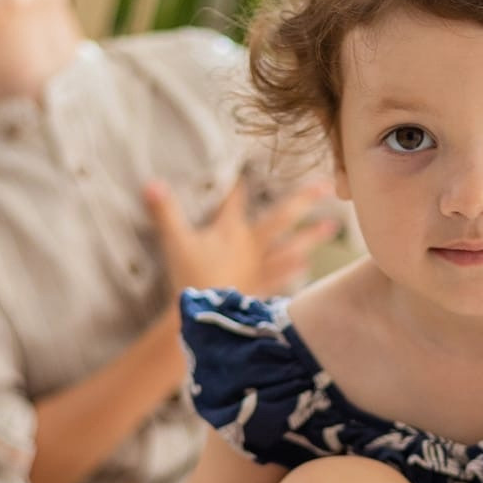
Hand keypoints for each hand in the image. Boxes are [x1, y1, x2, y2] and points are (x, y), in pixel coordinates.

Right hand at [145, 175, 338, 295]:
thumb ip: (164, 212)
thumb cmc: (190, 278)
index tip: (246, 165)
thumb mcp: (175, 242)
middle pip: (281, 219)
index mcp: (231, 232)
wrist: (204, 317)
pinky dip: (294, 270)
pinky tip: (307, 265)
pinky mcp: (261, 288)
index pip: (235, 200)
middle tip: (326, 186)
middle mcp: (252, 247)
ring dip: (311, 237)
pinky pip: (283, 277)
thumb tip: (150, 182)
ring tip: (331, 227)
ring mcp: (260, 268)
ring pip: (291, 248)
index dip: (238, 184)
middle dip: (303, 201)